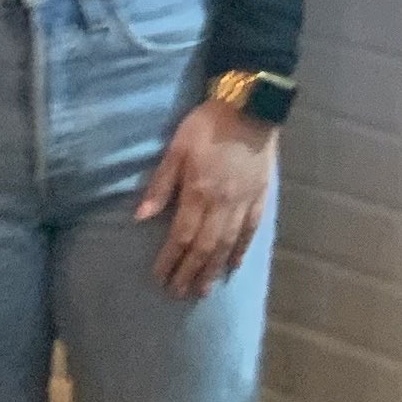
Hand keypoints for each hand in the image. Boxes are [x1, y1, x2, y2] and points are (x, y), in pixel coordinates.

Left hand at [137, 98, 276, 299]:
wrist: (250, 107)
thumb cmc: (207, 125)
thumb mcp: (176, 149)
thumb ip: (160, 184)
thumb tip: (141, 218)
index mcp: (198, 192)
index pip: (181, 236)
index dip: (170, 260)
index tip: (160, 278)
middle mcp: (222, 204)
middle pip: (204, 247)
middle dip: (190, 272)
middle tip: (179, 293)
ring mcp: (244, 202)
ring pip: (227, 244)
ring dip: (213, 270)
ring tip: (204, 290)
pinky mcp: (260, 196)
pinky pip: (251, 230)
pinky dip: (241, 250)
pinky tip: (234, 266)